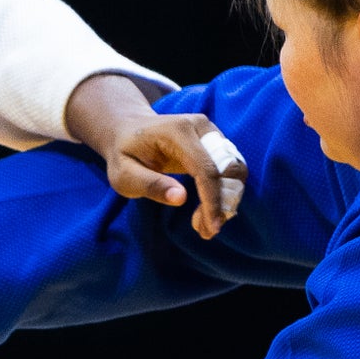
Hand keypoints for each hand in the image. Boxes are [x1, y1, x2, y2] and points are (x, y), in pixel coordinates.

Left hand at [66, 73, 247, 239]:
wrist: (127, 131)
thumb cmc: (124, 154)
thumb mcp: (124, 175)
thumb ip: (151, 185)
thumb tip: (181, 198)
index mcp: (177, 132)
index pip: (206, 168)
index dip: (212, 200)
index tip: (212, 226)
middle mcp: (200, 127)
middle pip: (228, 168)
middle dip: (223, 203)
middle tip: (207, 231)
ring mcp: (210, 132)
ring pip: (235, 170)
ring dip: (226, 201)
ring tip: (204, 224)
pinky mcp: (216, 141)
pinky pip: (230, 169)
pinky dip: (224, 193)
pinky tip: (205, 211)